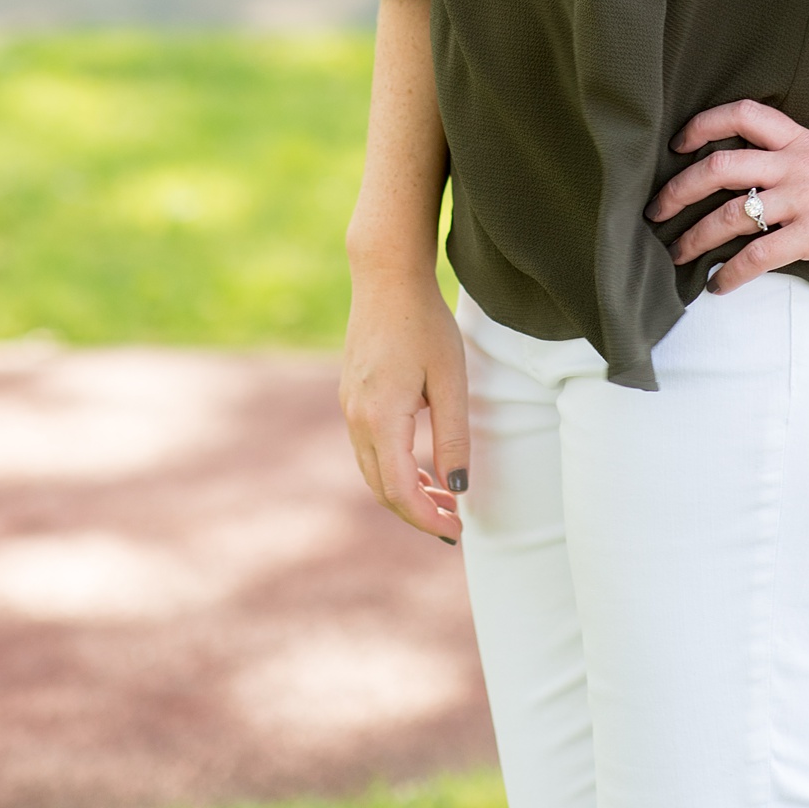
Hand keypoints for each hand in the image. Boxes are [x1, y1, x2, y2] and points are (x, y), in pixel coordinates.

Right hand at [340, 268, 469, 543]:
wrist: (386, 277)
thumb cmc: (424, 322)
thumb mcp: (450, 380)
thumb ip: (453, 436)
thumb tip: (458, 487)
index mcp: (380, 418)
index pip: (399, 491)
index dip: (427, 518)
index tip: (456, 529)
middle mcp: (356, 418)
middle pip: (381, 489)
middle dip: (417, 512)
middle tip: (454, 519)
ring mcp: (349, 407)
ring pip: (373, 471)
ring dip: (405, 492)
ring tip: (444, 496)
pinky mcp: (352, 396)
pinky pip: (368, 449)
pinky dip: (393, 468)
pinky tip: (420, 465)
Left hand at [644, 93, 808, 292]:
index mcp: (805, 142)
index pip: (743, 116)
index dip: (703, 124)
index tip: (679, 144)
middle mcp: (796, 167)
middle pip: (719, 165)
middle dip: (678, 189)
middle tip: (655, 211)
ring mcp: (803, 201)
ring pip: (730, 213)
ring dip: (695, 237)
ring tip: (677, 257)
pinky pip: (760, 255)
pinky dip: (732, 273)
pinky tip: (719, 286)